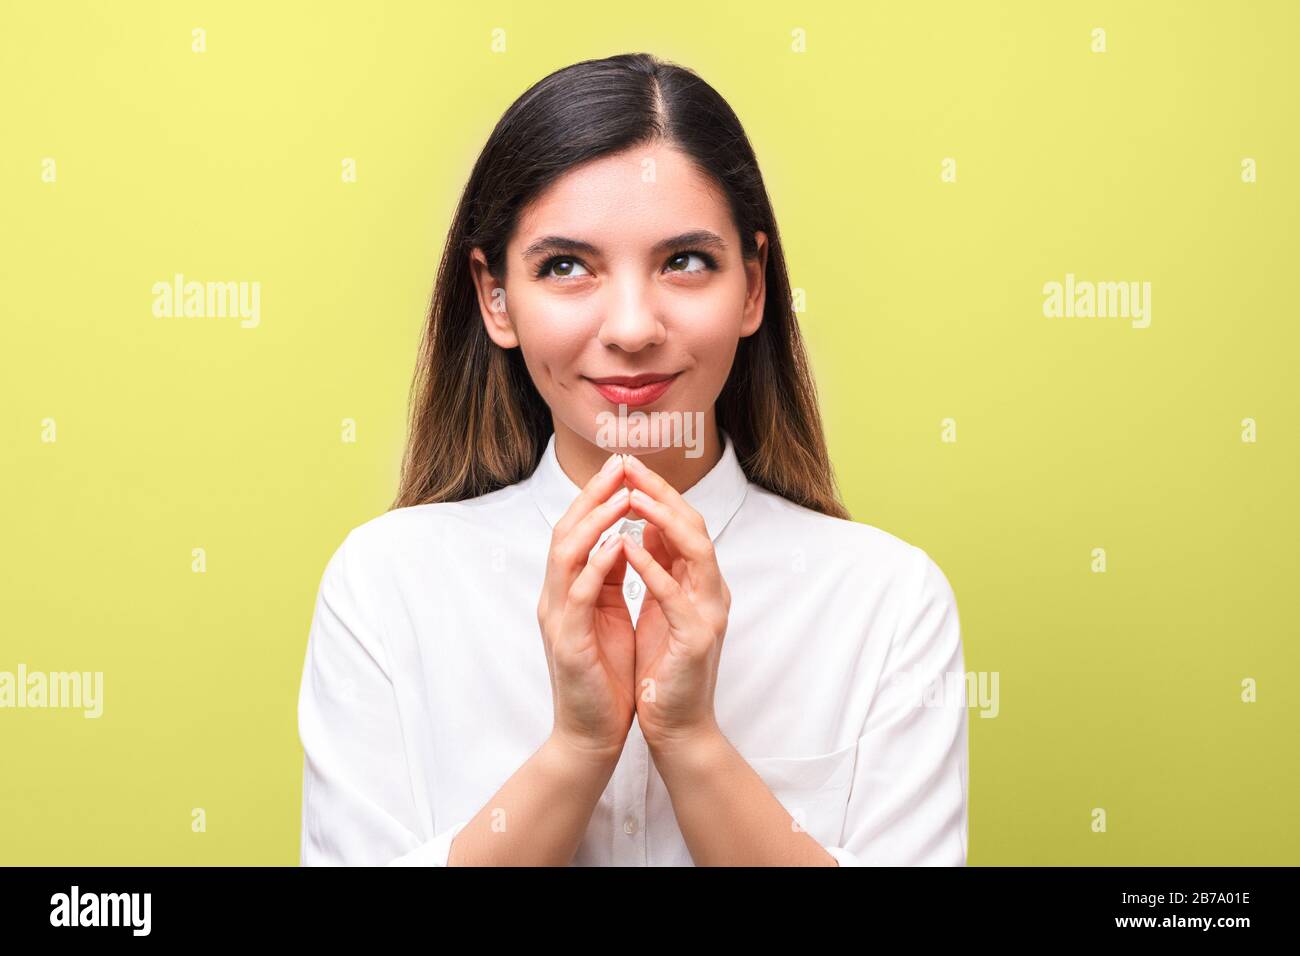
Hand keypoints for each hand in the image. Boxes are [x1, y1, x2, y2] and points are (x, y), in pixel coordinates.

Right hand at [537, 452, 636, 761]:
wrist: (592, 734)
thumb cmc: (605, 677)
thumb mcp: (608, 616)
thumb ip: (608, 579)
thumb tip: (622, 539)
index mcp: (568, 590)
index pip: (578, 530)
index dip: (597, 496)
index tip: (623, 466)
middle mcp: (556, 598)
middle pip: (566, 531)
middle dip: (593, 495)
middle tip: (619, 465)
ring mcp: (558, 619)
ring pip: (566, 555)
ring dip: (594, 522)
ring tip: (621, 496)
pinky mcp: (568, 643)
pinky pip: (578, 595)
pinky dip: (596, 566)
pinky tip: (616, 546)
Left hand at [618, 453, 731, 754]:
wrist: (676, 726)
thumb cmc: (663, 668)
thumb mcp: (659, 607)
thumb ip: (660, 566)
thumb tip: (647, 520)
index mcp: (699, 583)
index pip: (682, 523)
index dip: (657, 491)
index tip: (626, 465)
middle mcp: (711, 591)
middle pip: (692, 526)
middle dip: (660, 493)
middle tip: (629, 465)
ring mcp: (708, 613)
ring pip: (694, 551)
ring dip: (663, 520)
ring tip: (633, 496)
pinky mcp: (696, 639)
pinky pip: (674, 595)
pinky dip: (652, 568)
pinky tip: (628, 548)